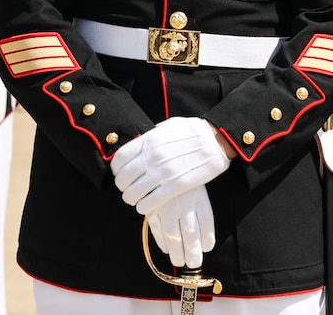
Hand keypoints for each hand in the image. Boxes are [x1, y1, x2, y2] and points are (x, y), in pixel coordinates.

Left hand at [110, 117, 230, 215]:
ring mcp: (163, 172)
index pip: (119, 159)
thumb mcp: (169, 126)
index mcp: (149, 141)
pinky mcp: (175, 186)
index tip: (120, 174)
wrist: (217, 139)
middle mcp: (152, 157)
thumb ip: (152, 135)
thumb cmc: (193, 130)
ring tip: (135, 200)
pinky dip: (144, 206)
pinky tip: (145, 206)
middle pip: (123, 179)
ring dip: (131, 199)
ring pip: (133, 193)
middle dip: (122, 187)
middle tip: (127, 189)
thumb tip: (141, 141)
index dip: (116, 170)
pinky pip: (150, 202)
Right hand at [146, 186, 215, 268]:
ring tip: (179, 261)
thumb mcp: (198, 193)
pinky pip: (157, 229)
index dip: (205, 240)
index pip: (205, 223)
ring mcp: (166, 206)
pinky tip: (166, 249)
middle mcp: (183, 203)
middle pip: (190, 233)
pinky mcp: (151, 207)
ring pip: (173, 234)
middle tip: (192, 263)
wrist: (162, 165)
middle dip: (191, 252)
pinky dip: (161, 241)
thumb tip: (207, 245)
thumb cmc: (182, 182)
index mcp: (197, 198)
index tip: (204, 251)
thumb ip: (204, 218)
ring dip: (176, 251)